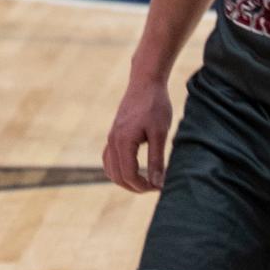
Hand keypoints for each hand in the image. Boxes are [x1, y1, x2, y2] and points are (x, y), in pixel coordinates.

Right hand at [102, 75, 172, 193]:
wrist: (145, 82)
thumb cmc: (155, 105)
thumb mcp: (160, 133)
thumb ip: (157, 160)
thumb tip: (157, 184)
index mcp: (123, 141)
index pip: (128, 175)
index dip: (143, 187)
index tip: (160, 187)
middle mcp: (113, 140)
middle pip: (117, 176)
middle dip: (134, 187)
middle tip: (154, 186)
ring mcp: (111, 137)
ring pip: (110, 169)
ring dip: (125, 180)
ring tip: (145, 181)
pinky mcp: (114, 134)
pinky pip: (109, 158)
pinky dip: (118, 169)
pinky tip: (134, 169)